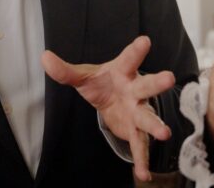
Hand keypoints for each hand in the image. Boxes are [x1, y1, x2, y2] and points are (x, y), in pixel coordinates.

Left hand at [42, 35, 174, 181]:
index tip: (145, 40)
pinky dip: (142, 160)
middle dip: (157, 83)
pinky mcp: (135, 130)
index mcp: (123, 72)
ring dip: (156, 124)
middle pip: (146, 86)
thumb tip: (44, 57)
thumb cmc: (102, 83)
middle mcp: (134, 90)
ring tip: (164, 133)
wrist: (112, 100)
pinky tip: (143, 174)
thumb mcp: (83, 77)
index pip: (129, 59)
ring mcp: (138, 111)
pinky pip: (140, 146)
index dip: (136, 49)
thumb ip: (65, 71)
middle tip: (169, 77)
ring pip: (148, 117)